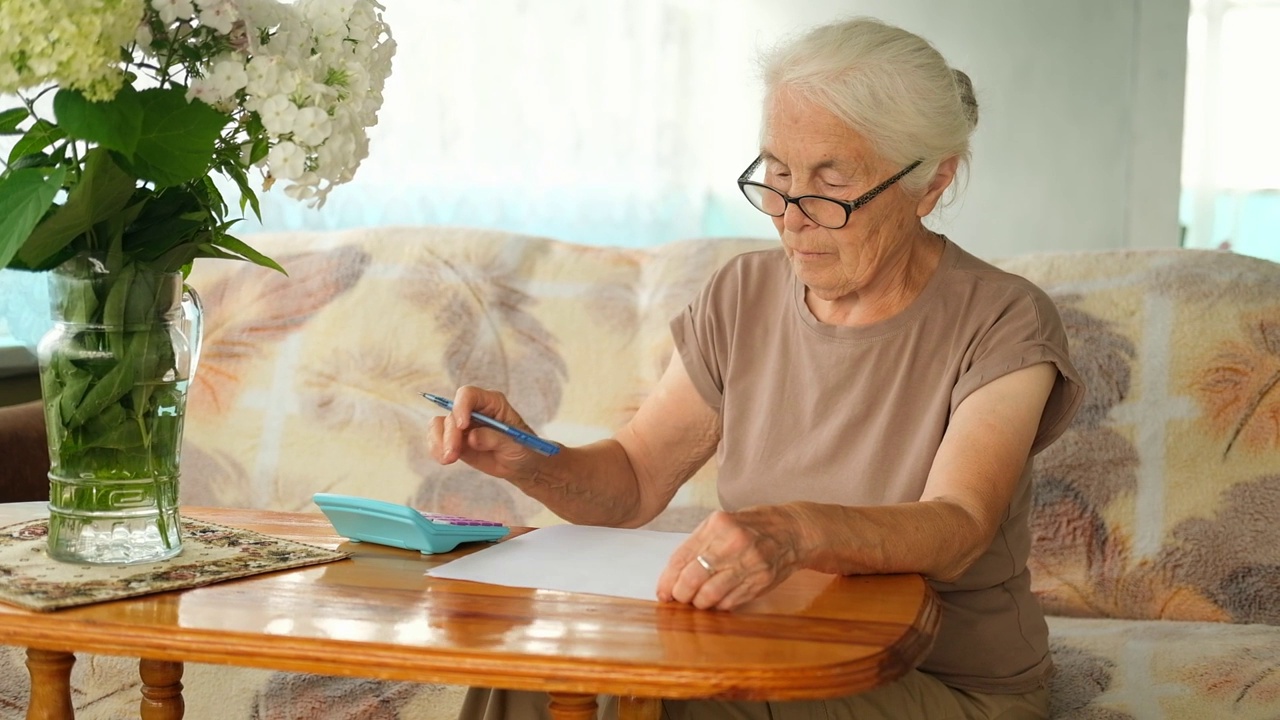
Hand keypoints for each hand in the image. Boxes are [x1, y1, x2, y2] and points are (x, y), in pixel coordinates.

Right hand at [426, 385, 542, 480]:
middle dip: (450, 434)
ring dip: (439, 442)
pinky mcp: (454, 440)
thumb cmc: (523, 448)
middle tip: (453, 455)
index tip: (463, 426)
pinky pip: (436, 440)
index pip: (468, 394)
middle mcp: (473, 410)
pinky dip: (436, 449)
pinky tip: (445, 460)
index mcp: (492, 402)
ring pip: (438, 424)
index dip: (461, 406)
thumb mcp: (516, 444)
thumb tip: (471, 437)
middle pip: (451, 413)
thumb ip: (495, 438)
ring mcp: (462, 425)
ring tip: (449, 460)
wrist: (520, 465)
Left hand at [656, 506, 805, 610]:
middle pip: (693, 578)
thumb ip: (698, 545)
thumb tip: (673, 575)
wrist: (793, 531)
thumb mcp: (722, 523)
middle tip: (680, 598)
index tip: (663, 592)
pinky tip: (718, 600)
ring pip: (710, 595)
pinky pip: (729, 602)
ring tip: (698, 600)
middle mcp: (733, 543)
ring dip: (699, 603)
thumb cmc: (753, 526)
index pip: (682, 557)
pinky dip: (719, 605)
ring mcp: (749, 563)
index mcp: (718, 525)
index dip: (668, 579)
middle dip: (681, 594)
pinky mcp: (760, 581)